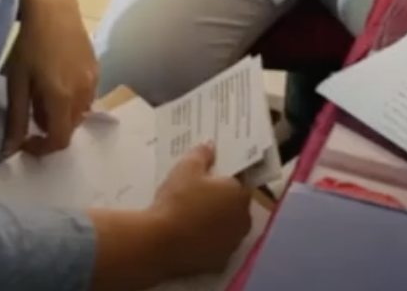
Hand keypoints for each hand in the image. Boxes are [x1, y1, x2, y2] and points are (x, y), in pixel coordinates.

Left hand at [2, 0, 98, 156]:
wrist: (52, 6)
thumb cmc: (28, 42)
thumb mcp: (17, 81)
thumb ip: (16, 118)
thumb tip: (9, 151)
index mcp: (62, 98)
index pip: (59, 140)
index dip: (41, 148)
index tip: (24, 142)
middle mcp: (83, 94)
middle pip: (69, 128)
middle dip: (49, 130)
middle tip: (29, 116)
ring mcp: (93, 80)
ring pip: (79, 114)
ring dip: (60, 116)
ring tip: (39, 97)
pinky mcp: (96, 69)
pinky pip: (85, 97)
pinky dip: (70, 101)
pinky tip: (54, 82)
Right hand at [146, 144, 253, 278]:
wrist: (162, 242)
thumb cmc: (178, 199)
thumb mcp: (186, 168)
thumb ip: (202, 154)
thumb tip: (211, 145)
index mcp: (239, 193)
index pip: (240, 181)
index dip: (225, 178)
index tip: (211, 176)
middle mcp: (244, 219)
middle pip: (235, 205)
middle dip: (222, 200)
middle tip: (199, 194)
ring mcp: (233, 243)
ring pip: (227, 227)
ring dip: (217, 221)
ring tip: (192, 215)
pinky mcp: (221, 261)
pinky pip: (217, 245)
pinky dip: (208, 240)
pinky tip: (190, 235)